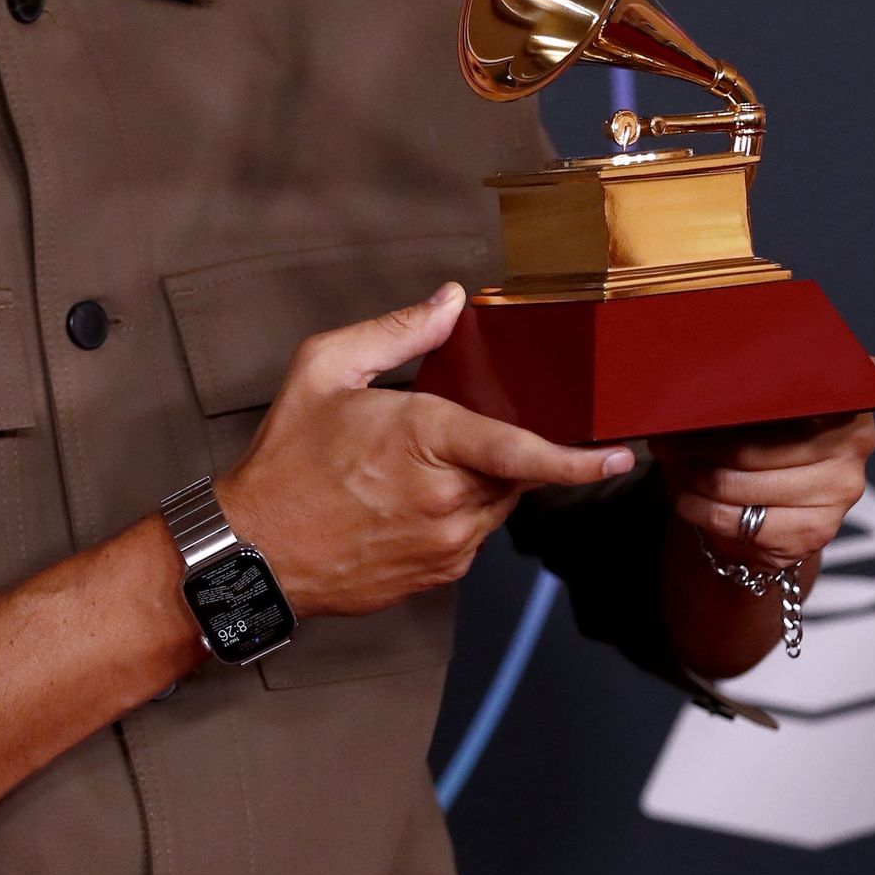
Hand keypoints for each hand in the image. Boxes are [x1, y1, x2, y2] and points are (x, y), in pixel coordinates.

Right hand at [219, 282, 635, 618]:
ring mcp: (445, 543)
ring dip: (478, 480)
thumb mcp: (324, 371)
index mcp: (424, 440)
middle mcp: (445, 498)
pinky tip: (406, 500)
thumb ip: (396, 331)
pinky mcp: (438, 573)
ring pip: (497, 503)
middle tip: (447, 435)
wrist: (256, 551)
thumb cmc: (284, 461)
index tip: (619, 455)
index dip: (575, 457)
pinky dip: (458, 510)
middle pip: (513, 470)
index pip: (519, 449)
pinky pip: (474, 534)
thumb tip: (450, 301)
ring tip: (413, 468)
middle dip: (498, 448)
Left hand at [651, 356, 874, 572]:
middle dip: (701, 440)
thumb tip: (693, 380)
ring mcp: (840, 491)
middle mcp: (856, 443)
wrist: (760, 512)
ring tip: (670, 461)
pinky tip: (685, 493)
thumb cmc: (758, 441)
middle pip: (763, 440)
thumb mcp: (762, 403)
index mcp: (848, 399)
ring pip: (743, 480)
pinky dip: (697, 505)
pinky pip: (738, 519)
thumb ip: (757, 381)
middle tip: (667, 435)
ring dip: (691, 473)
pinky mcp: (813, 532)